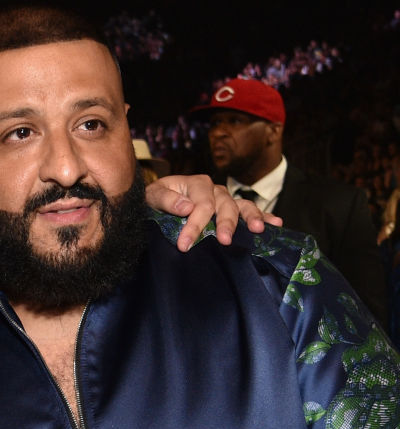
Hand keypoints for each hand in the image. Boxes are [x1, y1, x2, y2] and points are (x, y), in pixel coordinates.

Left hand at [145, 175, 282, 251]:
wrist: (156, 201)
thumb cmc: (154, 199)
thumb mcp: (152, 196)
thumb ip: (167, 199)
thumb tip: (186, 207)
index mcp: (197, 183)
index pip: (201, 205)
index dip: (195, 225)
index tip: (185, 245)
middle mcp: (215, 189)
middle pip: (225, 206)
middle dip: (225, 224)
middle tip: (224, 241)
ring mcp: (225, 199)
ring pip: (242, 206)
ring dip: (252, 217)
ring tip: (257, 229)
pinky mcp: (231, 209)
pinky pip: (250, 211)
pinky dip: (264, 216)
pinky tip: (277, 223)